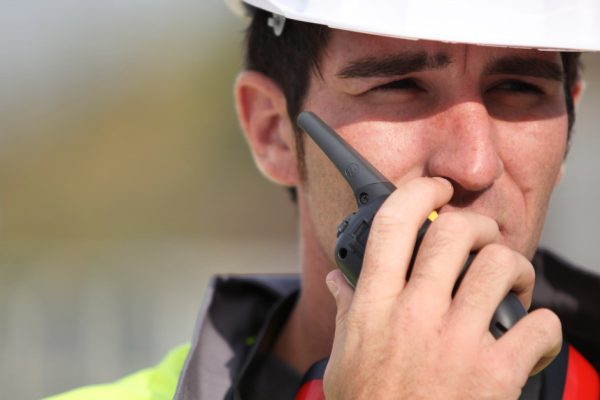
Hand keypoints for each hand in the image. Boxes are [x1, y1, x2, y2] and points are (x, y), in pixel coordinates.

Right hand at [323, 177, 561, 399]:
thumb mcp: (343, 357)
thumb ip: (347, 310)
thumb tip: (338, 278)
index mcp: (375, 306)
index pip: (393, 225)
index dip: (417, 192)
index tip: (435, 188)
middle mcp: (415, 315)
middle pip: (455, 232)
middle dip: (477, 225)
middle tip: (482, 239)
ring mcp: (457, 342)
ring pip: (501, 267)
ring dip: (515, 269)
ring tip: (512, 284)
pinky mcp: (495, 375)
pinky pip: (538, 326)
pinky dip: (542, 326)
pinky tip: (528, 337)